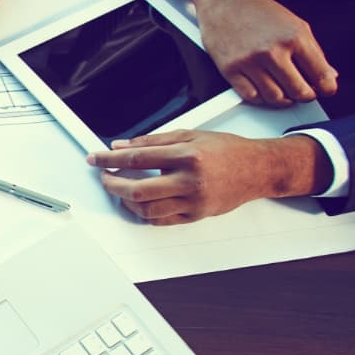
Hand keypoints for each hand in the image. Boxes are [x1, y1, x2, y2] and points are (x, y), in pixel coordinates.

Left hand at [86, 130, 328, 224]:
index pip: (137, 158)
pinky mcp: (196, 215)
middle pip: (137, 189)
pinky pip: (162, 220)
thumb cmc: (226, 150)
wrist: (258, 169)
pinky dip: (145, 212)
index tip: (96, 158)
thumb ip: (153, 141)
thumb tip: (121, 146)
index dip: (110, 158)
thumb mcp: (190, 134)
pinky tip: (140, 201)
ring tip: (122, 189)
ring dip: (127, 201)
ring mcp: (193, 201)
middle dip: (113, 184)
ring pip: (147, 210)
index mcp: (187, 155)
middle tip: (104, 177)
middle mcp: (190, 180)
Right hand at [183, 0, 337, 105]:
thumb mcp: (294, 24)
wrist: (225, 1)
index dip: (327, 87)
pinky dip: (260, 97)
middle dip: (305, 96)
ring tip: (284, 92)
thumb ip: (313, 51)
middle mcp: (273, 51)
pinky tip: (263, 88)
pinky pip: (251, 96)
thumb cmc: (259, 12)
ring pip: (275, 98)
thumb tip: (329, 75)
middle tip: (303, 92)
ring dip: (283, 100)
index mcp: (294, 37)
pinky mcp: (230, 69)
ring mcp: (250, 61)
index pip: (320, 74)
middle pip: (299, 91)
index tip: (325, 90)